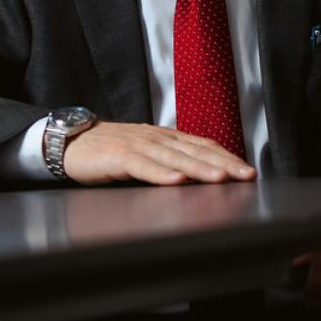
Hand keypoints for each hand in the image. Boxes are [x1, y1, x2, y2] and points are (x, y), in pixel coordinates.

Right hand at [62, 122, 256, 185]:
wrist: (73, 142)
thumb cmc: (110, 152)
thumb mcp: (146, 155)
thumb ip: (169, 163)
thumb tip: (200, 179)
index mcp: (166, 138)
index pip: (204, 145)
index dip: (227, 157)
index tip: (248, 171)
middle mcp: (157, 138)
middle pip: (196, 150)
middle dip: (224, 164)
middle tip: (246, 176)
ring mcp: (139, 146)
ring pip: (175, 158)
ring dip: (199, 169)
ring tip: (220, 179)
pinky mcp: (119, 156)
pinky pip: (144, 166)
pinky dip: (161, 174)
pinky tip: (176, 182)